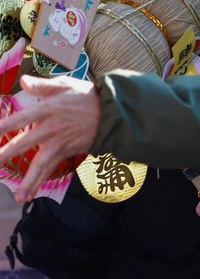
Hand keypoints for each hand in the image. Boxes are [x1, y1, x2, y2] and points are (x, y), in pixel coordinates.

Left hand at [0, 74, 100, 203]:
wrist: (110, 112)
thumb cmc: (85, 96)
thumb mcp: (66, 84)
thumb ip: (43, 85)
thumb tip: (23, 81)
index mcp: (48, 108)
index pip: (21, 118)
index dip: (4, 126)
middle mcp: (51, 128)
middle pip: (25, 143)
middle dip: (6, 155)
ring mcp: (59, 142)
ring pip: (40, 164)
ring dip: (28, 181)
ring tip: (18, 197)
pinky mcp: (66, 152)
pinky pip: (51, 169)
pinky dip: (40, 182)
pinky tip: (30, 194)